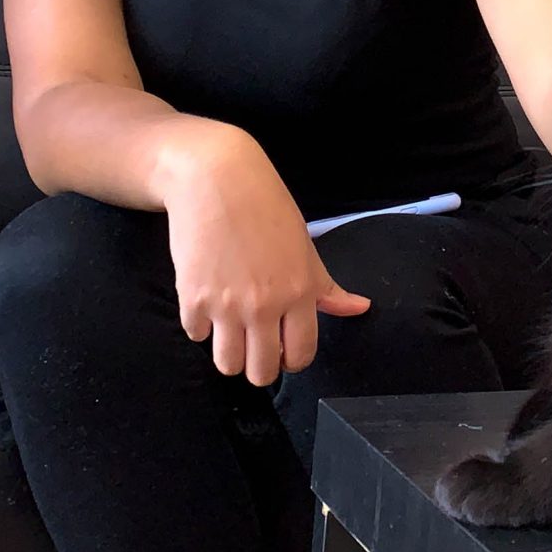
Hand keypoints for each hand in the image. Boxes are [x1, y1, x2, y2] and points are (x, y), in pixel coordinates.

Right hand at [156, 124, 368, 384]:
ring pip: (227, 365)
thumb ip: (327, 288)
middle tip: (256, 346)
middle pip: (261, 372)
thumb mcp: (305, 247)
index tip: (284, 349)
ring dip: (229, 354)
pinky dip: (201, 326)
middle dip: (260, 367)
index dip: (293, 360)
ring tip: (232, 331)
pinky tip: (208, 303)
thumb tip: (359, 309)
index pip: (301, 355)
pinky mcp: (192, 298)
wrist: (217, 180)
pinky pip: (196, 336)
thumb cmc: (266, 209)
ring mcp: (227, 305)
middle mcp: (265, 304)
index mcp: (300, 291)